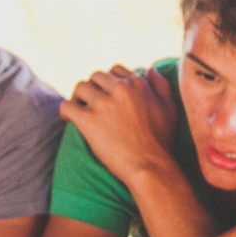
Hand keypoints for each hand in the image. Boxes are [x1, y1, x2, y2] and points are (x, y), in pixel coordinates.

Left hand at [62, 65, 179, 184]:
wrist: (150, 166)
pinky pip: (67, 106)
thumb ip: (161, 86)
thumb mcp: (170, 108)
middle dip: (93, 88)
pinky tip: (69, 119)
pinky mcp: (88, 120)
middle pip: (96, 77)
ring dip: (78, 98)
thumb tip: (150, 69)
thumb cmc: (162, 142)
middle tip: (91, 103)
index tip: (107, 94)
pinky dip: (65, 111)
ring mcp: (102, 103)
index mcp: (137, 84)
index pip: (115, 71)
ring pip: (80, 88)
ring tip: (80, 110)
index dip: (109, 82)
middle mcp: (119, 88)